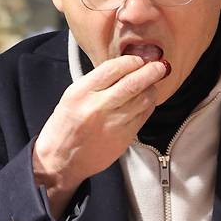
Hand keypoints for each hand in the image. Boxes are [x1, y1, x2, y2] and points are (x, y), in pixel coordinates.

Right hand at [33, 55, 168, 217]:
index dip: (131, 61)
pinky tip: (146, 101)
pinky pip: (143, 116)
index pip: (113, 68)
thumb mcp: (72, 96)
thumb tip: (124, 68)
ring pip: (143, 99)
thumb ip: (96, 83)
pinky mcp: (124, 137)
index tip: (138, 60)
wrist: (61, 160)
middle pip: (133, 83)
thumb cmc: (66, 127)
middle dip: (151, 71)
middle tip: (159, 66)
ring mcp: (113, 123)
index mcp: (81, 92)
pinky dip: (148, 105)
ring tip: (151, 84)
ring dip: (151, 89)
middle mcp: (98, 107)